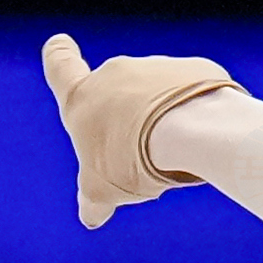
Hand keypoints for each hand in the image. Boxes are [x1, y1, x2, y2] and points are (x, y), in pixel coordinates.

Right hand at [40, 31, 236, 227]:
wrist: (187, 132)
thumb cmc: (132, 159)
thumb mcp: (103, 189)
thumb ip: (93, 201)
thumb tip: (91, 216)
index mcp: (81, 95)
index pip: (59, 65)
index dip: (59, 55)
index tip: (61, 46)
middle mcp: (116, 72)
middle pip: (118, 92)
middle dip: (129, 120)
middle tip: (142, 157)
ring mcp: (156, 67)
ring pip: (158, 95)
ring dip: (164, 118)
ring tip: (177, 153)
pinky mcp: (195, 71)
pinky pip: (193, 94)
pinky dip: (196, 113)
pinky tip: (203, 138)